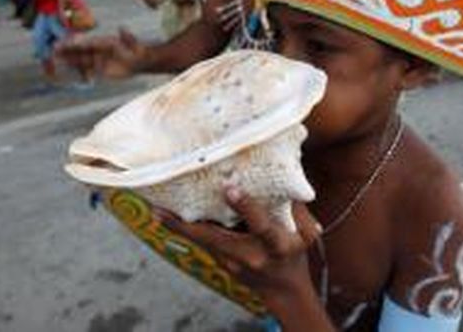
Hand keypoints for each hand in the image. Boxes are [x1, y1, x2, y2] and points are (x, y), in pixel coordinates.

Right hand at [56, 28, 146, 79]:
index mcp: (105, 42)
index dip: (76, 43)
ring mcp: (98, 58)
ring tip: (54, 57)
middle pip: (81, 50)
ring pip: (80, 58)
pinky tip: (66, 67)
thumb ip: (127, 38)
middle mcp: (99, 49)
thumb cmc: (137, 51)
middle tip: (53, 48)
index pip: (87, 43)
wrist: (140, 61)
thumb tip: (122, 28)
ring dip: (68, 58)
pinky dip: (75, 67)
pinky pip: (85, 67)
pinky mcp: (99, 67)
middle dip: (67, 50)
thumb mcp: (133, 45)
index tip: (66, 42)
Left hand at [158, 187, 321, 311]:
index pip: (261, 227)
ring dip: (178, 226)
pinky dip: (188, 227)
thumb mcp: (305, 232)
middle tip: (161, 209)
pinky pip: (204, 240)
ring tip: (157, 208)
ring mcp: (232, 262)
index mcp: (276, 246)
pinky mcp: (222, 261)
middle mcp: (250, 256)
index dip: (246, 207)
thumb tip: (278, 172)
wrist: (283, 290)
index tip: (230, 187)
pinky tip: (168, 215)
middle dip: (188, 225)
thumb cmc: (295, 253)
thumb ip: (293, 206)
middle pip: (214, 240)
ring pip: (202, 241)